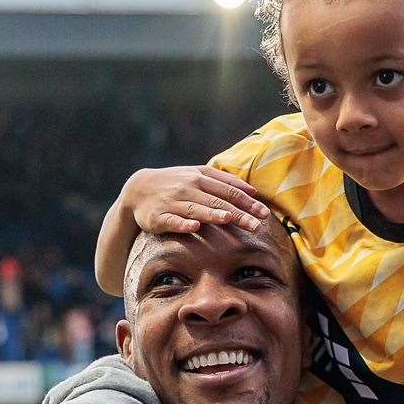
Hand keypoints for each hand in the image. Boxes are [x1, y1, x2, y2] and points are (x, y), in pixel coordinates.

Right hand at [124, 166, 269, 236]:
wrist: (138, 189)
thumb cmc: (175, 183)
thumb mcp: (198, 175)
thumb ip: (224, 181)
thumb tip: (252, 190)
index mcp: (201, 177)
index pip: (229, 191)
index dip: (248, 202)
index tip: (265, 213)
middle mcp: (188, 187)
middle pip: (218, 202)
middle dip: (239, 213)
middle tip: (257, 225)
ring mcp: (173, 202)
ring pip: (197, 209)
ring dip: (214, 215)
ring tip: (230, 220)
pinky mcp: (158, 216)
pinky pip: (172, 221)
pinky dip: (183, 224)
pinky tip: (194, 227)